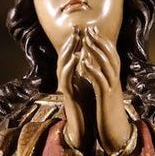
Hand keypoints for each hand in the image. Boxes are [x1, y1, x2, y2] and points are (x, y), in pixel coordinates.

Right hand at [56, 26, 87, 148]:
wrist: (83, 128)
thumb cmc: (86, 107)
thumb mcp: (89, 85)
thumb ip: (87, 72)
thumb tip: (92, 57)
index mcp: (74, 76)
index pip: (73, 54)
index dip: (78, 41)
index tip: (85, 28)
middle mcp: (67, 79)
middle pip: (65, 56)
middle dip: (71, 41)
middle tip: (77, 27)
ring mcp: (65, 87)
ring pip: (62, 65)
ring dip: (68, 51)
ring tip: (75, 38)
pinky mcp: (67, 95)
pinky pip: (66, 78)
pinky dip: (70, 67)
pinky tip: (75, 58)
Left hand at [77, 26, 134, 155]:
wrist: (118, 135)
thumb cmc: (110, 116)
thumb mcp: (108, 96)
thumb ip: (105, 83)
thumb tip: (100, 72)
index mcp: (115, 81)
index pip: (111, 56)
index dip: (102, 42)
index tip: (93, 31)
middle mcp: (116, 82)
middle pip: (110, 57)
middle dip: (98, 42)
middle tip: (88, 29)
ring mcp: (112, 89)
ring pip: (106, 65)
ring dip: (95, 51)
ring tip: (85, 40)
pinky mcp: (106, 98)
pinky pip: (99, 81)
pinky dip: (92, 70)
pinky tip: (83, 62)